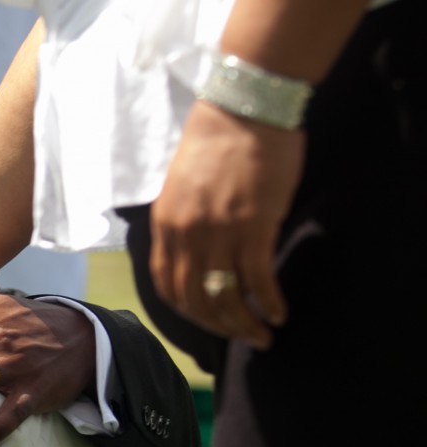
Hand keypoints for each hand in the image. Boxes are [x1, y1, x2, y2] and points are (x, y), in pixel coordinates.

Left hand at [149, 100, 301, 348]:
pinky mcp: (254, 227)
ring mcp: (219, 232)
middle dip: (216, 326)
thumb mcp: (184, 186)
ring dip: (244, 324)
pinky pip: (258, 279)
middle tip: (238, 337)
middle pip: (194, 299)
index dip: (186, 311)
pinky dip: (269, 302)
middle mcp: (187, 234)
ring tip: (261, 336)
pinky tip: (280, 312)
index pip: (167, 284)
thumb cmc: (218, 141)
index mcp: (166, 224)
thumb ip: (185, 221)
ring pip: (225, 297)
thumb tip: (198, 250)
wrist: (245, 109)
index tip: (205, 321)